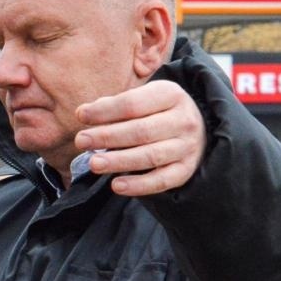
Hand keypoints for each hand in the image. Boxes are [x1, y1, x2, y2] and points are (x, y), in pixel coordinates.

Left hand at [74, 80, 206, 196]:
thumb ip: (118, 104)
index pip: (133, 103)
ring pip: (150, 156)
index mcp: (171, 95)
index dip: (105, 110)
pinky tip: (116, 186)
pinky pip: (161, 181)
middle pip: (141, 130)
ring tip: (94, 164)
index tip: (81, 115)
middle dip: (108, 136)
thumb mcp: (145, 97)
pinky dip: (138, 185)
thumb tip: (87, 113)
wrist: (199, 129)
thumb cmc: (159, 111)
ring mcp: (186, 147)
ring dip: (119, 161)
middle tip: (81, 141)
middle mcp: (183, 120)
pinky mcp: (185, 170)